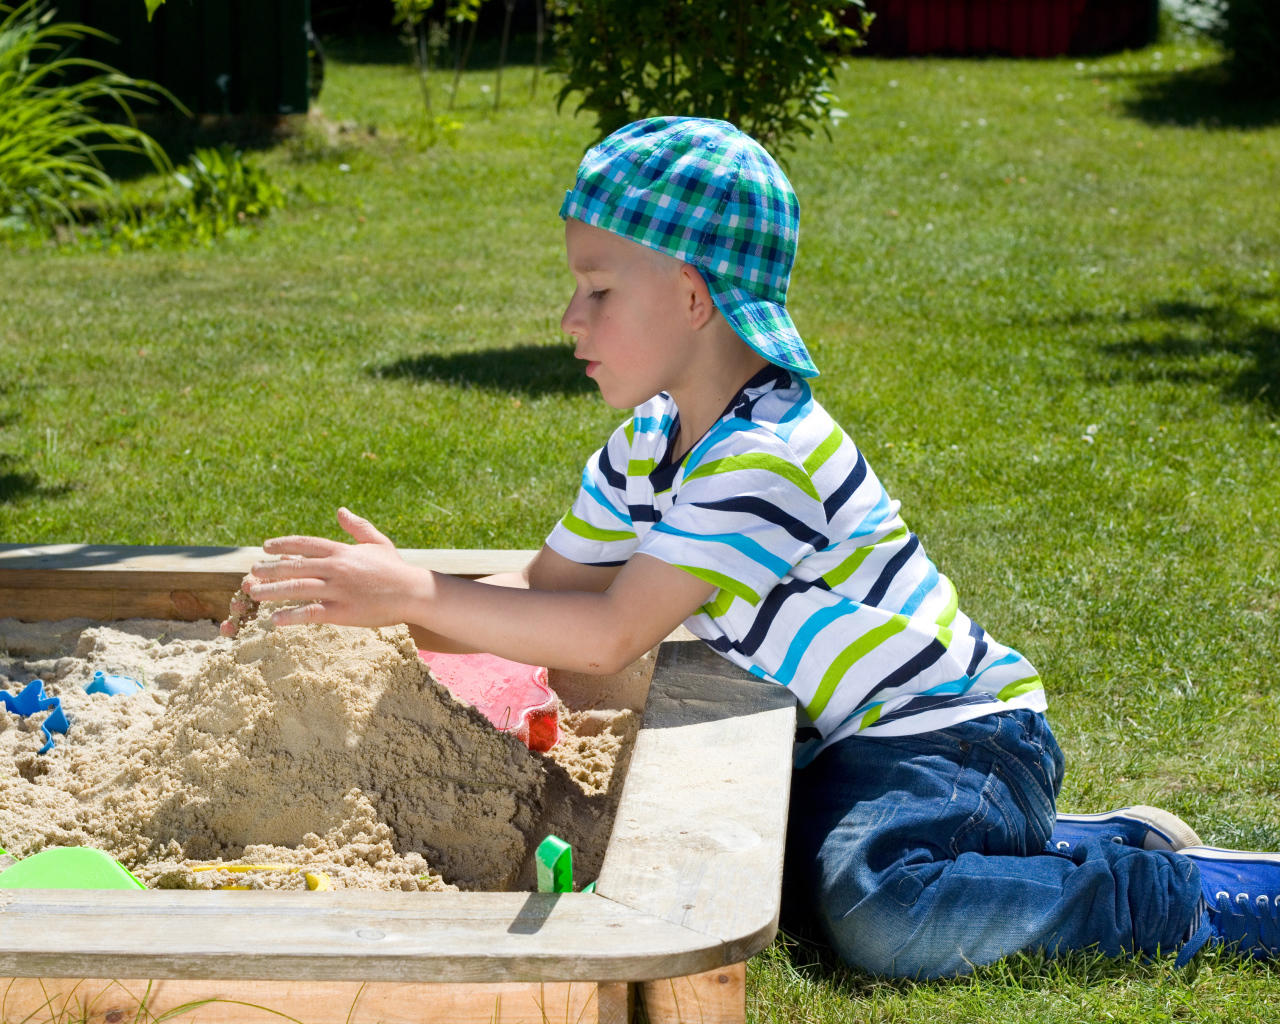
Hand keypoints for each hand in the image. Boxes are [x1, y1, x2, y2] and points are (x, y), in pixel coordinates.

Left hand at [248, 508, 425, 627]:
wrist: (414, 593)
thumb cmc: (396, 569)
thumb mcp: (378, 543)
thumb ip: (357, 527)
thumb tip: (341, 511)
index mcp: (342, 551)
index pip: (305, 545)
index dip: (283, 545)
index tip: (265, 547)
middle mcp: (336, 568)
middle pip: (294, 567)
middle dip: (268, 569)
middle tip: (252, 572)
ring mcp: (338, 590)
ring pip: (296, 589)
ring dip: (271, 591)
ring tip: (254, 593)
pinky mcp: (342, 611)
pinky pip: (310, 613)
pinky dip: (291, 616)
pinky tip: (275, 620)